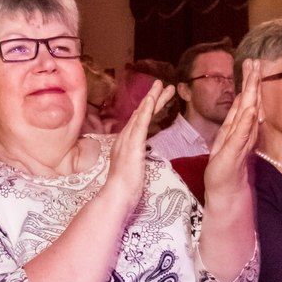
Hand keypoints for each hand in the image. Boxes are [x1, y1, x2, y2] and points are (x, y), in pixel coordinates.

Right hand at [103, 79, 174, 210]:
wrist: (116, 196)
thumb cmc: (125, 189)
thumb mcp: (133, 169)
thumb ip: (136, 159)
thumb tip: (140, 155)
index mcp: (126, 143)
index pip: (139, 121)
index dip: (149, 108)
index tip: (158, 97)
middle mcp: (124, 138)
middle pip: (140, 113)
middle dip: (153, 98)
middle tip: (164, 85)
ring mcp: (127, 141)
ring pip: (141, 114)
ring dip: (152, 99)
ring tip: (163, 86)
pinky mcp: (132, 146)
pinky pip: (140, 124)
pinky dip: (145, 111)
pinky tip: (151, 100)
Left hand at [204, 60, 260, 201]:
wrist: (227, 193)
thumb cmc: (226, 170)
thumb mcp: (227, 144)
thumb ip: (237, 126)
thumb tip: (246, 107)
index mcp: (237, 127)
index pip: (244, 100)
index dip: (248, 82)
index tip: (252, 63)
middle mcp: (242, 131)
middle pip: (249, 102)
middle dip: (252, 82)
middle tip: (256, 61)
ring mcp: (240, 141)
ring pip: (248, 113)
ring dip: (251, 95)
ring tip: (255, 76)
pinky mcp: (236, 153)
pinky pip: (242, 134)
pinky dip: (246, 121)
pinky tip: (250, 109)